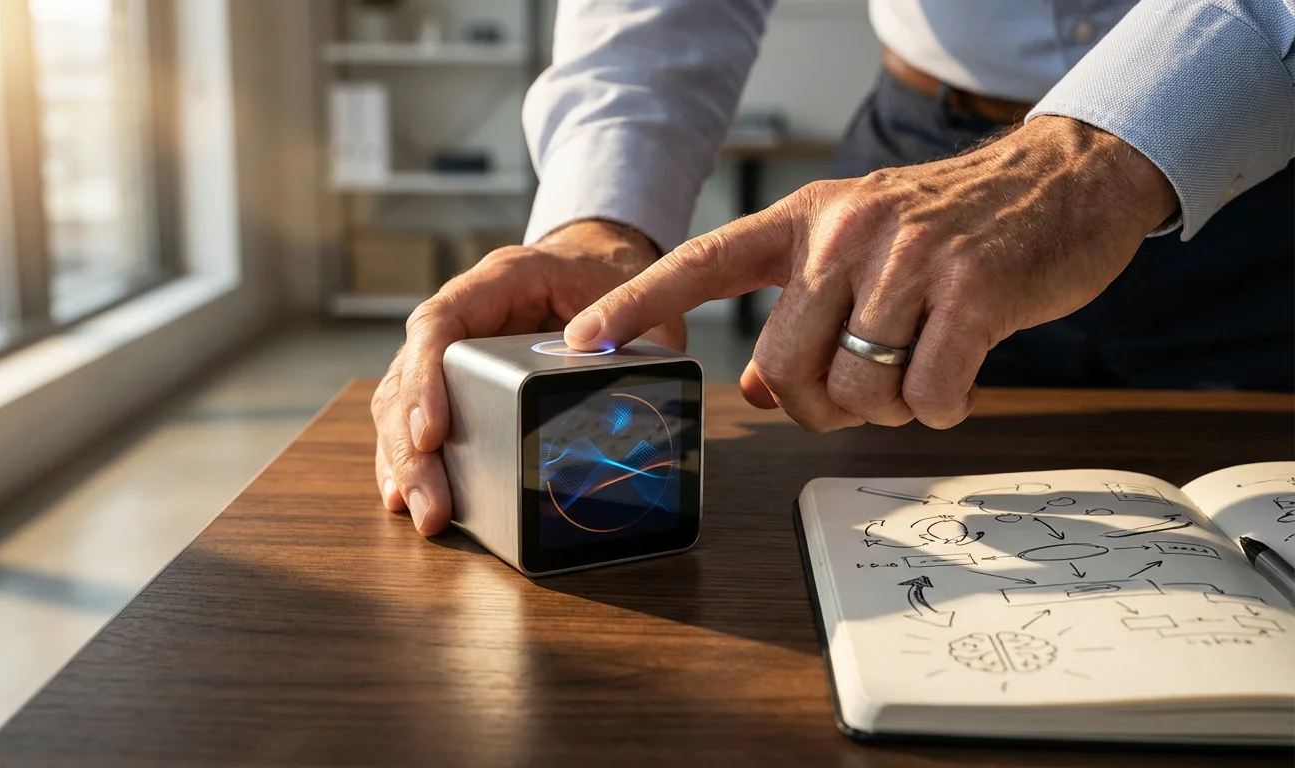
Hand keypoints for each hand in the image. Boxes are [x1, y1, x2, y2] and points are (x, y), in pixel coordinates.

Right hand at [372, 220, 685, 534]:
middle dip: (409, 444)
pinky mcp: (459, 380)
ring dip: (403, 461)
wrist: (602, 261)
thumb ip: (632, 319)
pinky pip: (417, 418)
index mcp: (501, 279)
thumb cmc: (610, 274)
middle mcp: (466, 312)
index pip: (441, 322)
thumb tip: (615, 365)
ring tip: (419, 511)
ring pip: (400, 401)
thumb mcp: (636, 289)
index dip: (427, 379)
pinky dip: (409, 457)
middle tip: (427, 501)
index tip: (434, 433)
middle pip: (408, 373)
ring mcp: (456, 348)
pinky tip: (406, 496)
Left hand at [564, 116, 1177, 430]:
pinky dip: (940, 409)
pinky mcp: (973, 289)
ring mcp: (909, 257)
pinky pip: (925, 396)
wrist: (1063, 179)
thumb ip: (796, 314)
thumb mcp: (857, 252)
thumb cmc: (950, 229)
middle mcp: (845, 230)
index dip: (636, 304)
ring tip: (917, 372)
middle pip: (783, 366)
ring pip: (854, 390)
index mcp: (804, 219)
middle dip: (817, 408)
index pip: (702, 262)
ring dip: (886, 409)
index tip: (580, 341)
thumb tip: (749, 386)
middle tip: (859, 392)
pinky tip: (957, 377)